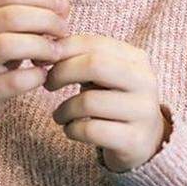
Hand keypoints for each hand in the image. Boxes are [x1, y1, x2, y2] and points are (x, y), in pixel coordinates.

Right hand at [0, 0, 69, 140]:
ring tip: (55, 53)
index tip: (63, 8)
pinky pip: (15, 80)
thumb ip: (23, 13)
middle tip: (63, 31)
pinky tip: (42, 75)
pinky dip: (36, 76)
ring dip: (42, 47)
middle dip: (47, 21)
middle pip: (11, 16)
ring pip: (8, 45)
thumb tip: (61, 7)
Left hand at [45, 34, 168, 172]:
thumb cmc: (114, 101)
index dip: (63, 49)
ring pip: (88, 101)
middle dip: (62, 72)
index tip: (43, 60)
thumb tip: (41, 53)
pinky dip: (72, 130)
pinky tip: (71, 130)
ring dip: (64, 109)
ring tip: (60, 115)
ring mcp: (143, 112)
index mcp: (136, 59)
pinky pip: (90, 130)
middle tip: (48, 84)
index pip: (94, 43)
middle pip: (94, 65)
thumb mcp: (103, 76)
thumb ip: (80, 60)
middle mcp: (145, 82)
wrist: (145, 142)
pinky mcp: (135, 140)